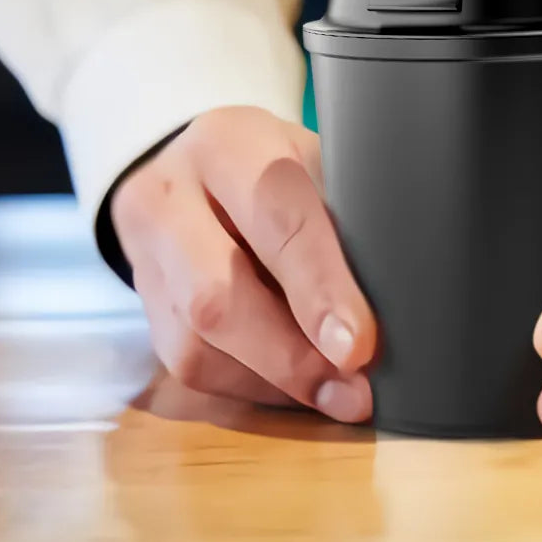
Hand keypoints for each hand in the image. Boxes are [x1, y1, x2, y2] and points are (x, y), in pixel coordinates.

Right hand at [111, 106, 375, 421]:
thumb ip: (343, 216)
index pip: (273, 218)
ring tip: (335, 395)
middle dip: (291, 357)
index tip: (359, 345)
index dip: (318, 288)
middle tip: (355, 391)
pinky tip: (294, 389)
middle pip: (216, 295)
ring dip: (274, 383)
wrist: (189, 167)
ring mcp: (144, 259)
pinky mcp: (143, 310)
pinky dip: (250, 389)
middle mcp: (169, 200)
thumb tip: (399, 295)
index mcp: (228, 146)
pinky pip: (189, 370)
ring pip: (196, 345)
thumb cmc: (273, 165)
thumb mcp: (311, 162)